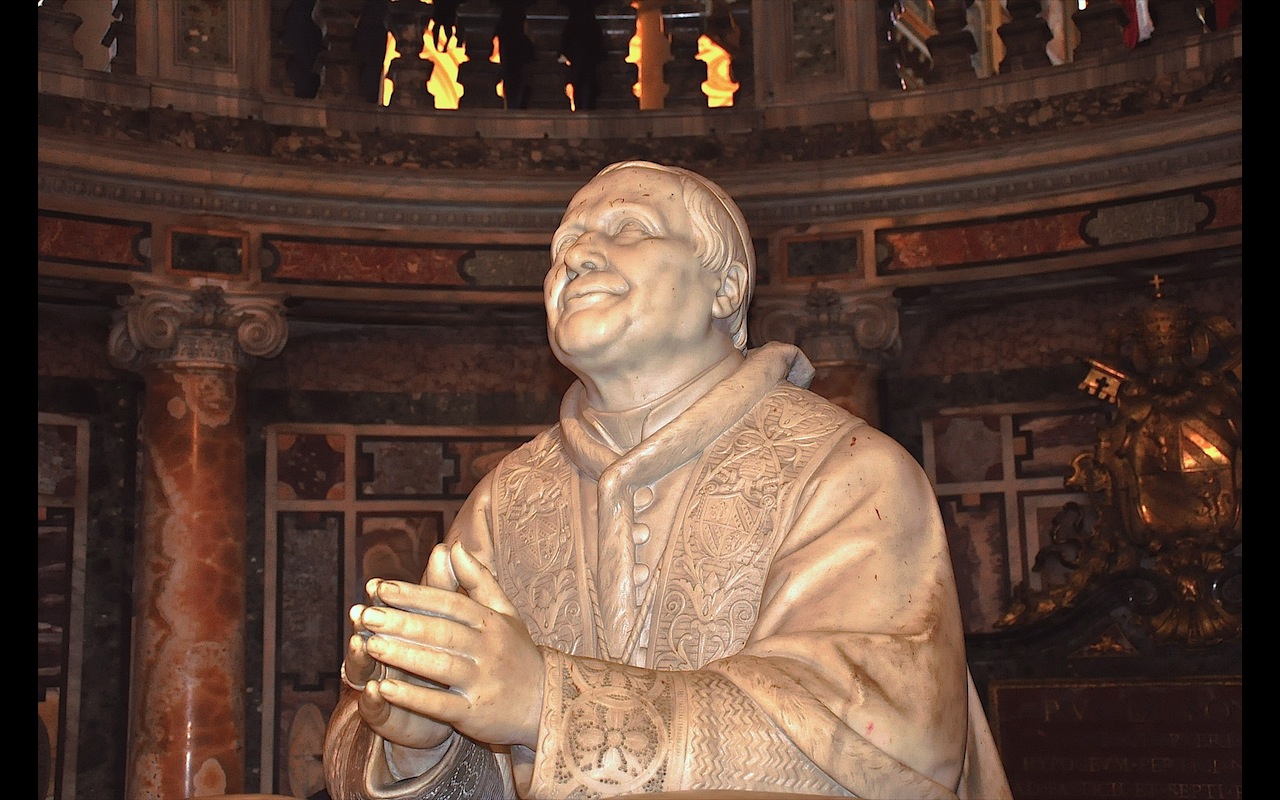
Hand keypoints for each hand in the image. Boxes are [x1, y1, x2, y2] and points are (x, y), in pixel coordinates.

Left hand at [361, 543, 545, 748]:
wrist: (548, 702)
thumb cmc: (517, 653)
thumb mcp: (505, 612)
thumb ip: (478, 580)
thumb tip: (453, 546)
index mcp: (491, 622)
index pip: (448, 603)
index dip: (413, 595)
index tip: (379, 587)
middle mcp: (487, 649)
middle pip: (440, 632)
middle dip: (400, 622)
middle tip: (365, 614)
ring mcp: (482, 682)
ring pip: (438, 666)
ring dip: (401, 655)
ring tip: (367, 645)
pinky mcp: (474, 713)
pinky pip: (440, 704)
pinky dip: (412, 696)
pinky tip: (384, 688)